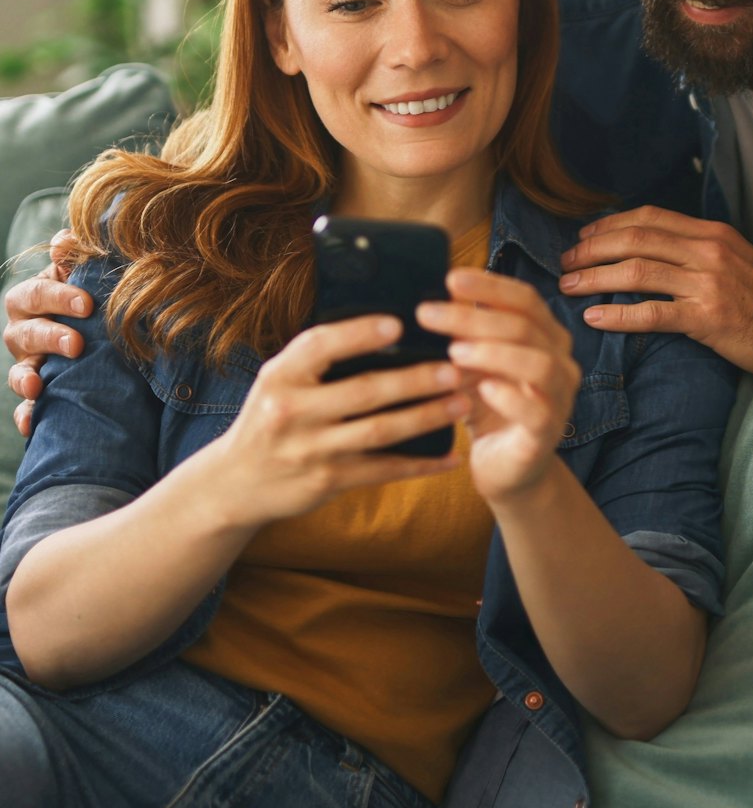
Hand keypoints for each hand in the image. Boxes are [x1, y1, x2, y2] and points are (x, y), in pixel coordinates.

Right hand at [5, 231, 91, 435]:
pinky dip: (25, 415)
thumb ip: (77, 255)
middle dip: (50, 337)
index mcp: (33, 298)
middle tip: (77, 345)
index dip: (57, 296)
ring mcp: (27, 364)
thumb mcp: (85, 273)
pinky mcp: (35, 394)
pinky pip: (24, 408)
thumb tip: (66, 240)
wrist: (102, 330)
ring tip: (37, 385)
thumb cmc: (90, 296)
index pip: (36, 293)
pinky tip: (30, 424)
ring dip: (26, 378)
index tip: (87, 304)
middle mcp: (24, 331)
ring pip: (19, 372)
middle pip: (26, 333)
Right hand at [211, 313, 469, 528]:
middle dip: (414, 380)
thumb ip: (318, 358)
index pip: (320, 346)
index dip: (360, 333)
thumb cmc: (271, 416)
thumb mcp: (278, 379)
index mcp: (280, 375)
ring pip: (379, 432)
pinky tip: (452, 457)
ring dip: (426, 417)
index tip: (399, 323)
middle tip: (454, 368)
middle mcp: (291, 412)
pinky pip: (383, 470)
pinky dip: (421, 464)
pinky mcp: (327, 481)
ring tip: (461, 402)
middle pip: (363, 391)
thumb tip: (386, 325)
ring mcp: (310, 450)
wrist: (236, 483)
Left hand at [416, 269, 580, 507]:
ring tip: (453, 351)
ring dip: (494, 352)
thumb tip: (434, 291)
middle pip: (525, 327)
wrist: (504, 468)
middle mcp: (560, 361)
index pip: (525, 299)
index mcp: (545, 336)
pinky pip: (537, 412)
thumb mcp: (472, 363)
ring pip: (539, 364)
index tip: (449, 279)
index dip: (489, 287)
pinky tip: (482, 388)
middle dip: (475, 317)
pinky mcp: (548, 434)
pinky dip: (510, 397)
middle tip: (429, 313)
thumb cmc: (487, 406)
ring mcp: (559, 398)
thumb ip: (463, 330)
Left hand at [559, 206, 752, 386]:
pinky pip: (654, 313)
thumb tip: (656, 254)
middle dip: (592, 249)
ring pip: (638, 271)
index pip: (650, 218)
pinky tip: (594, 318)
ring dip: (595, 277)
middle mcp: (708, 251)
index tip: (584, 236)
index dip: (610, 225)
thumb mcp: (739, 261)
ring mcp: (708, 283)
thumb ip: (699, 253)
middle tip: (564, 262)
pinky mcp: (710, 319)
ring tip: (568, 286)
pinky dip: (619, 314)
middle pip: (636, 239)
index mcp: (712, 234)